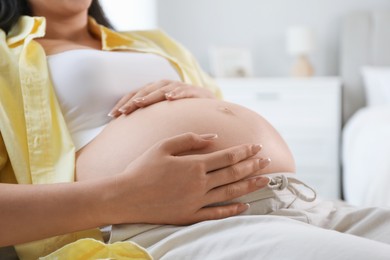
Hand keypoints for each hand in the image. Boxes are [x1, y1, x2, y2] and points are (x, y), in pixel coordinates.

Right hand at [103, 133, 270, 225]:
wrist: (126, 197)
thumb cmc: (142, 168)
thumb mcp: (163, 145)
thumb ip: (190, 139)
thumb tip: (214, 138)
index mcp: (195, 165)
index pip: (228, 156)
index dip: (245, 151)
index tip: (258, 147)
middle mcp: (200, 184)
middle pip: (233, 173)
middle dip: (253, 166)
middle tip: (268, 161)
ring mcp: (197, 202)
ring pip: (231, 192)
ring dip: (250, 185)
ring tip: (265, 180)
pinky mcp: (190, 215)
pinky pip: (217, 213)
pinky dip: (233, 210)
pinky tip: (245, 206)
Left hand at [108, 80, 215, 116]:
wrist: (211, 108)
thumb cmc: (184, 113)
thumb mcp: (164, 116)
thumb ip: (148, 119)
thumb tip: (126, 132)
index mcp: (156, 91)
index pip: (136, 94)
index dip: (124, 103)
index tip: (112, 116)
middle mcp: (166, 86)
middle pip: (146, 90)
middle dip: (133, 100)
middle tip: (123, 111)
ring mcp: (180, 87)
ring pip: (163, 89)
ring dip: (151, 95)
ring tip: (141, 103)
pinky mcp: (195, 91)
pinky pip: (185, 91)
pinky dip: (177, 92)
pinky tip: (170, 97)